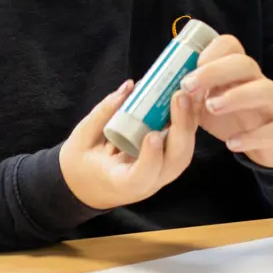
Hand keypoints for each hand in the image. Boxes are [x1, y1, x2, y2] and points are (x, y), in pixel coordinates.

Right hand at [59, 80, 198, 209]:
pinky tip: (192, 97)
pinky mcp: (169, 162)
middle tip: (179, 96)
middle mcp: (148, 183)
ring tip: (190, 91)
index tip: (151, 135)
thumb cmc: (81, 164)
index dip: (150, 158)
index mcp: (121, 182)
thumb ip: (103, 114)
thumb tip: (129, 87)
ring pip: (185, 152)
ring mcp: (162, 173)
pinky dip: (190, 121)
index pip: (141, 176)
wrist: (88, 185)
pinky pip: (184, 143)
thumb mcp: (81, 139)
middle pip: (175, 162)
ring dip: (190, 121)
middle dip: (181, 128)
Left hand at [181, 35, 272, 168]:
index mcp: (239, 72)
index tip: (189, 68)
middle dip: (215, 71)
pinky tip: (231, 143)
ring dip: (237, 95)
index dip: (211, 52)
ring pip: (265, 90)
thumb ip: (191, 96)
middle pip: (245, 64)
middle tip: (188, 86)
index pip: (231, 47)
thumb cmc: (237, 117)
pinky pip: (272, 130)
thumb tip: (153, 89)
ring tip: (211, 107)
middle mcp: (258, 82)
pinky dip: (252, 136)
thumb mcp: (212, 102)